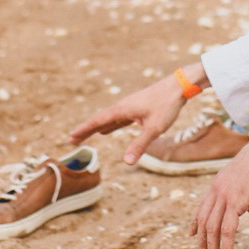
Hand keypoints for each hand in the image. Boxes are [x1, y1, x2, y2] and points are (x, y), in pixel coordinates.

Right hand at [68, 72, 189, 165]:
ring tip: (85, 136)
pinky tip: (106, 130)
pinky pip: (118, 119)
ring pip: (108, 119)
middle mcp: (122, 106)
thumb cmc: (166, 105)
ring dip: (96, 128)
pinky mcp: (137, 108)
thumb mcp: (154, 129)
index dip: (84, 130)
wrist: (178, 86)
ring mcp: (129, 106)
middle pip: (99, 120)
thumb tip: (126, 162)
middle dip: (86, 131)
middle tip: (72, 140)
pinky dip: (109, 126)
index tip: (70, 137)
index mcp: (122, 109)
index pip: (97, 121)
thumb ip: (140, 145)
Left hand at [189, 128, 248, 248]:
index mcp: (218, 183)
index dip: (196, 221)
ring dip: (211, 248)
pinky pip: (226, 230)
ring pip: (212, 228)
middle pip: (204, 220)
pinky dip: (225, 246)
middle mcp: (217, 190)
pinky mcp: (234, 203)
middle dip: (201, 240)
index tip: (191, 234)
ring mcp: (224, 196)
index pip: (202, 206)